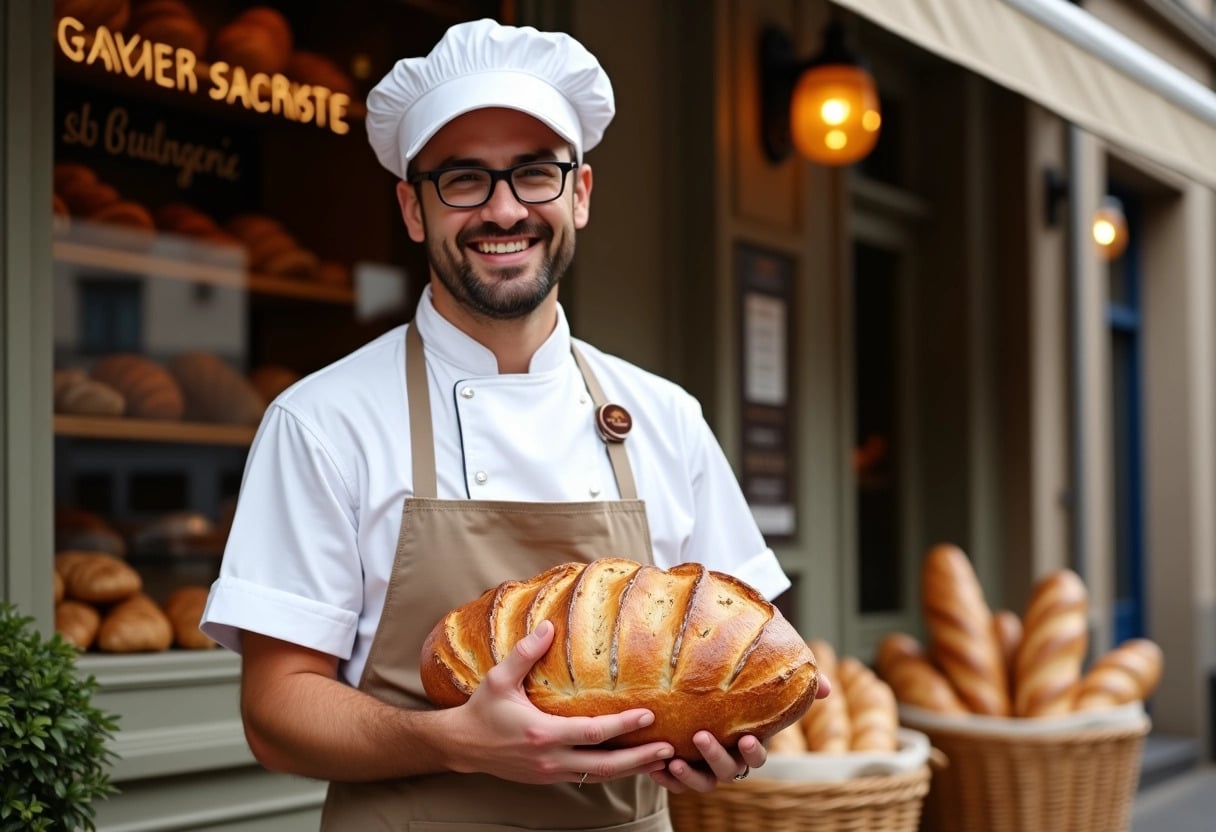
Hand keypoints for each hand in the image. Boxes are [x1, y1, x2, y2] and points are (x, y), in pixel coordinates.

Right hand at [443, 620, 674, 784]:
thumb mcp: (498, 678)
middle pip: (604, 765)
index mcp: (542, 733)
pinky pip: (586, 777)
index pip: (593, 732)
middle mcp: (550, 758)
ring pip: (598, 776)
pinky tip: (630, 766)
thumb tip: (548, 626)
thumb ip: (524, 653)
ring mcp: (550, 773)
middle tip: (670, 748)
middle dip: (639, 758)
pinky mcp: (549, 778)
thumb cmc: (482, 710)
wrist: (462, 746)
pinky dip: (611, 773)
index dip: (623, 726)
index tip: (649, 715)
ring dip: (631, 770)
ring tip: (661, 762)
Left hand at [649, 672, 832, 793]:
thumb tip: (827, 687)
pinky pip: (674, 785)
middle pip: (728, 772)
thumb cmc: (736, 690)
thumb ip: (793, 684)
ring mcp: (704, 768)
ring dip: (688, 776)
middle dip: (714, 757)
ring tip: (671, 760)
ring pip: (702, 783)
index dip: (753, 752)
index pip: (757, 756)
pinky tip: (653, 765)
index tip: (746, 739)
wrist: (696, 696)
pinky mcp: (681, 770)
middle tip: (700, 736)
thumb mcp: (761, 681)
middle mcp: (728, 760)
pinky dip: (664, 779)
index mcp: (747, 743)